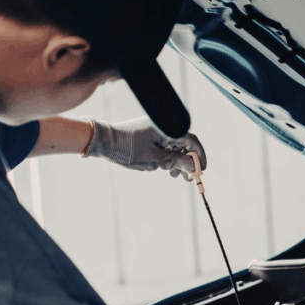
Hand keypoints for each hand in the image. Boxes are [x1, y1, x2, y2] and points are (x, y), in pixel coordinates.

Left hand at [86, 117, 206, 179]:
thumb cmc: (128, 149)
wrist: (104, 142)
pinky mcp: (150, 135)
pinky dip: (169, 158)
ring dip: (178, 162)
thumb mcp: (155, 159)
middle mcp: (164, 127)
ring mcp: (157, 130)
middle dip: (188, 161)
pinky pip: (165, 146)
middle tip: (189, 178)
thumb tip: (193, 166)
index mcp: (167, 128)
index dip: (199, 156)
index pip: (192, 140)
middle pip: (185, 144)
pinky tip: (166, 169)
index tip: (201, 170)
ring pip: (175, 147)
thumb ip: (177, 162)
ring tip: (175, 176)